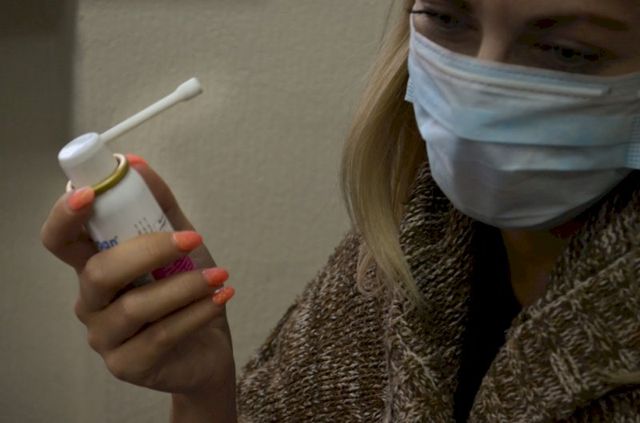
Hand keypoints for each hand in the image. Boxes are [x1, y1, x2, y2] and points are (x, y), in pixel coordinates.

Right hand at [41, 155, 236, 400]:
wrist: (208, 346)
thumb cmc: (186, 290)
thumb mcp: (177, 242)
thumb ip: (157, 206)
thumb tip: (137, 164)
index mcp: (94, 265)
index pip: (59, 240)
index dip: (65, 216)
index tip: (91, 193)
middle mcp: (91, 301)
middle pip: (98, 272)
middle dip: (148, 250)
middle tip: (193, 238)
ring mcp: (105, 337)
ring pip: (135, 307)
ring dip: (185, 286)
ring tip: (219, 275)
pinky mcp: (127, 365)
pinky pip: (161, 336)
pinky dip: (197, 313)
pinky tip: (220, 297)